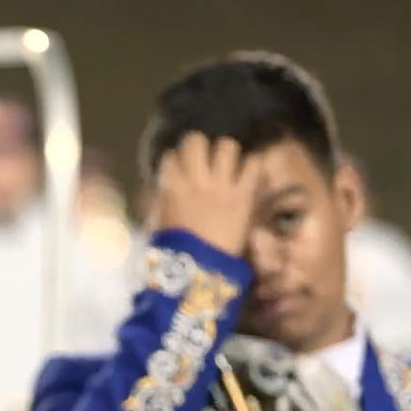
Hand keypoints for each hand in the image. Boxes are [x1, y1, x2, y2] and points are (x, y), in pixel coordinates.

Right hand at [152, 133, 262, 256]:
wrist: (200, 270)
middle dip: (198, 147)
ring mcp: (222, 185)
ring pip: (227, 145)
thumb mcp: (156, 225)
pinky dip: (252, 167)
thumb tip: (162, 192)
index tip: (176, 170)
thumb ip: (159, 203)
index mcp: (170, 187)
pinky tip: (248, 174)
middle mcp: (195, 179)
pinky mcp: (244, 195)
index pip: (169, 156)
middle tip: (202, 159)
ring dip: (226, 153)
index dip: (174, 162)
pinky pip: (254, 165)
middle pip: (196, 140)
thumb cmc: (172, 253)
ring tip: (226, 165)